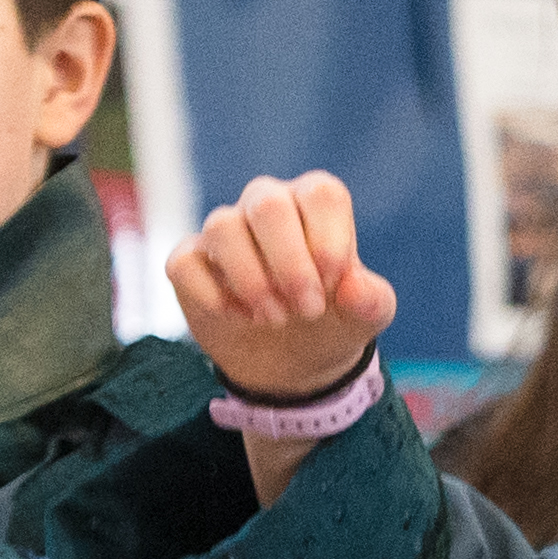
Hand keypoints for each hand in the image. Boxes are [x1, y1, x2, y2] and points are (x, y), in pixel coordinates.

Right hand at [169, 170, 399, 400]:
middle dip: (289, 264)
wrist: (294, 364)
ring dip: (252, 281)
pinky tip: (240, 318)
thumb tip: (353, 287)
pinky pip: (186, 262)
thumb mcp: (365, 318)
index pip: (320, 194)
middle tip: (307, 311)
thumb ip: (371, 300)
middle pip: (268, 203)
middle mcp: (268, 203)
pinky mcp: (190, 260)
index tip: (334, 286)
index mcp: (315, 204)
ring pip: (222, 227)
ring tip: (274, 319)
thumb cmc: (334, 322)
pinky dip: (214, 297)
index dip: (328, 242)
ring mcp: (225, 229)